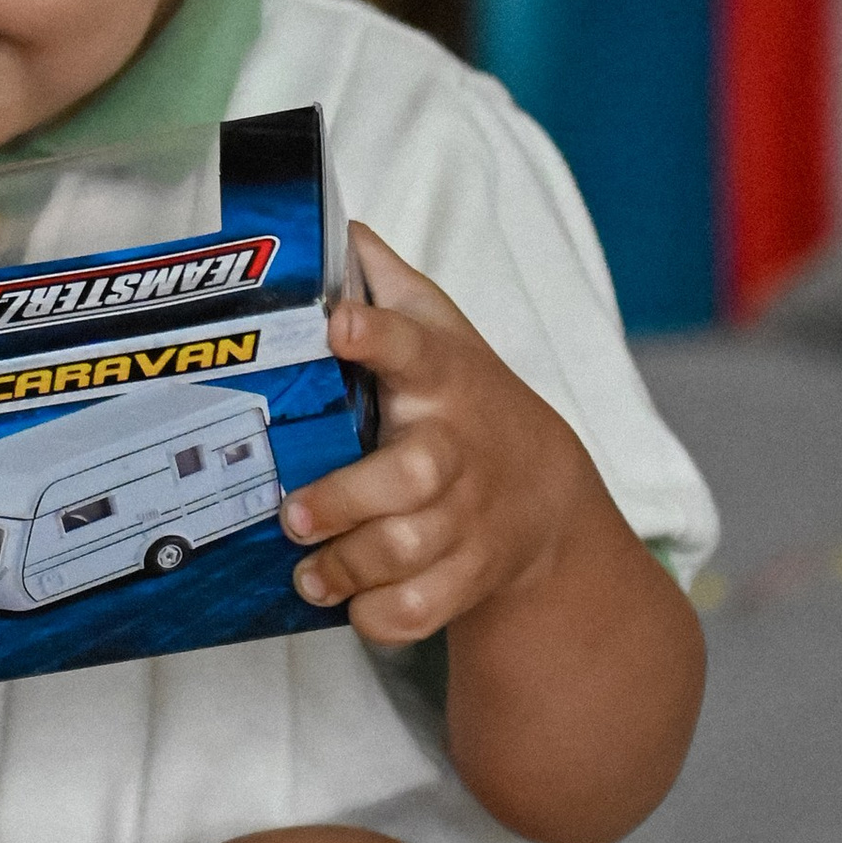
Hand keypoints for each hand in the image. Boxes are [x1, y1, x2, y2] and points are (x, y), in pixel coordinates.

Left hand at [280, 225, 596, 650]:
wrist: (547, 496)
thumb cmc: (469, 400)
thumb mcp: (443, 330)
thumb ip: (387, 284)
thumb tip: (334, 225)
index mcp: (442, 376)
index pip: (411, 344)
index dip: (374, 333)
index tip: (335, 323)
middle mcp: (456, 448)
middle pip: (411, 476)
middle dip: (347, 500)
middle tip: (295, 514)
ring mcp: (468, 518)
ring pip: (407, 552)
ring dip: (348, 568)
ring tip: (307, 569)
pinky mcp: (470, 575)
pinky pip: (421, 609)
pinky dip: (380, 616)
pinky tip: (351, 602)